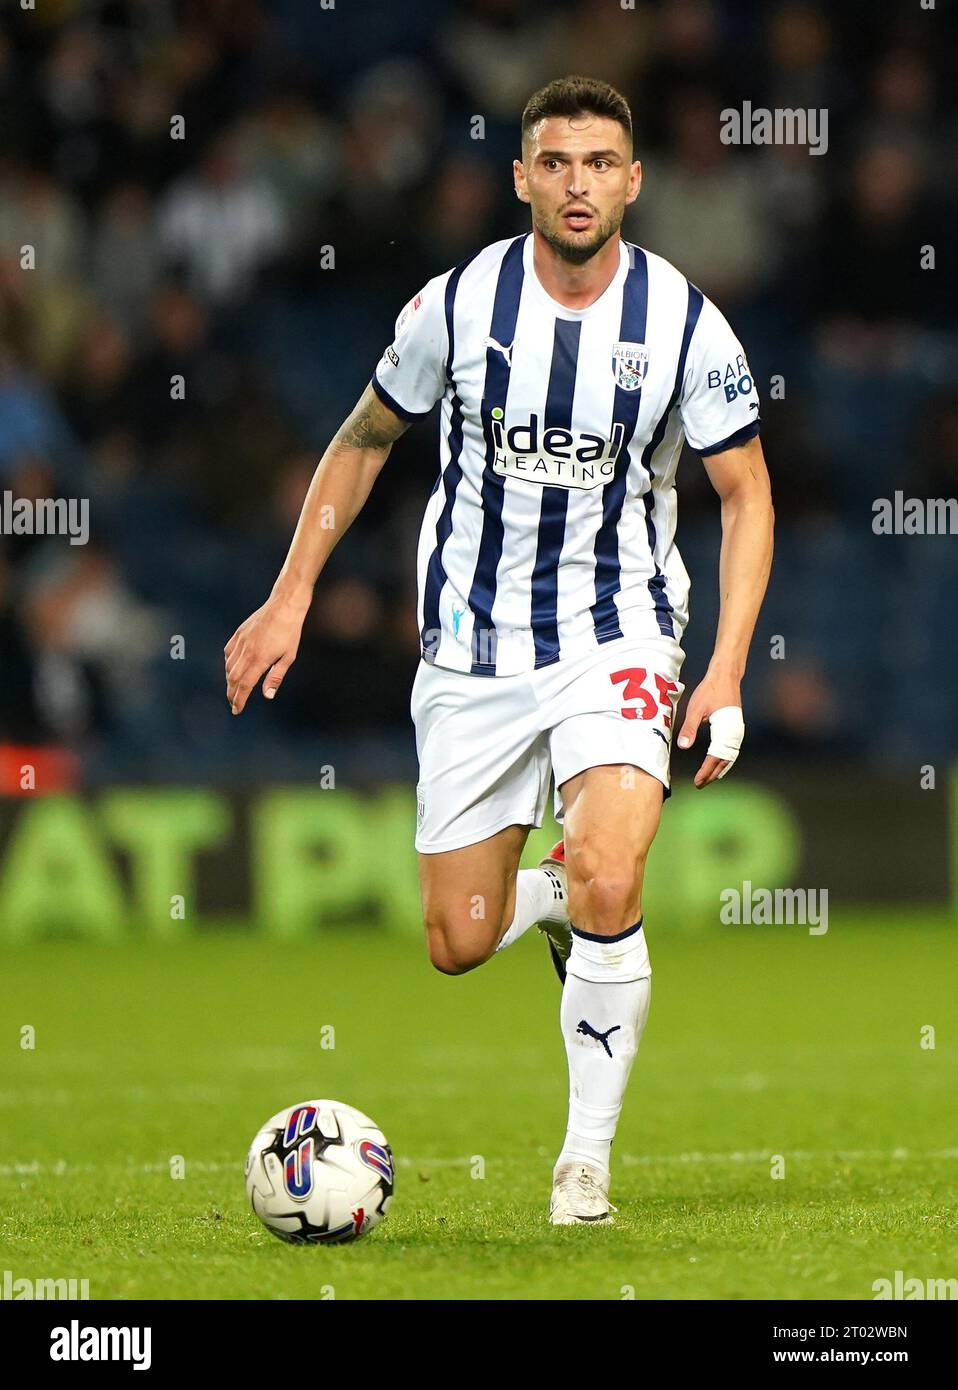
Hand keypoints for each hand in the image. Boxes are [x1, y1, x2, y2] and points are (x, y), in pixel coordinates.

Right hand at [224, 594, 307, 714]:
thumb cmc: (290, 632)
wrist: (284, 605)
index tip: (237, 710)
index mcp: (260, 659)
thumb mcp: (288, 657)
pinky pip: (228, 652)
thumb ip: (275, 677)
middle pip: (233, 678)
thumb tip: (267, 696)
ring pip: (228, 666)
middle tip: (233, 703)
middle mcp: (247, 651)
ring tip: (234, 689)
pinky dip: (228, 663)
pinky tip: (232, 668)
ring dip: (229, 680)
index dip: (239, 699)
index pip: (245, 685)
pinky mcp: (239, 633)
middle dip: (232, 693)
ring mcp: (241, 641)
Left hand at [676, 669, 743, 787]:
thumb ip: (689, 728)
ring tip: (708, 778)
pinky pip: (731, 749)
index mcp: (725, 730)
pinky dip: (724, 760)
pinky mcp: (735, 728)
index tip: (698, 781)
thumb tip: (683, 746)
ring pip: (730, 756)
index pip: (715, 757)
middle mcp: (734, 733)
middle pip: (725, 760)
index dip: (706, 771)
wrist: (726, 676)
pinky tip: (717, 763)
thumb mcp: (696, 708)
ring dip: (719, 769)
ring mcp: (737, 731)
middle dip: (712, 774)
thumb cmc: (710, 690)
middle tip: (700, 784)